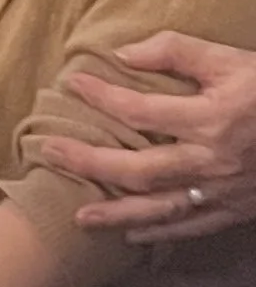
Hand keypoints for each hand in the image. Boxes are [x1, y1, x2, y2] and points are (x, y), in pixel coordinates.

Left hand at [32, 32, 255, 240]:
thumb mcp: (232, 59)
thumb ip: (177, 52)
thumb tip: (123, 54)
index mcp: (211, 118)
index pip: (141, 110)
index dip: (103, 97)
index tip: (72, 84)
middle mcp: (212, 160)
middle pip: (138, 168)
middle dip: (90, 163)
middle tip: (49, 155)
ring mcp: (225, 191)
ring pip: (161, 207)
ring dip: (117, 212)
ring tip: (80, 216)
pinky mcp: (237, 210)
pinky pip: (192, 226)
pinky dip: (160, 233)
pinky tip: (133, 234)